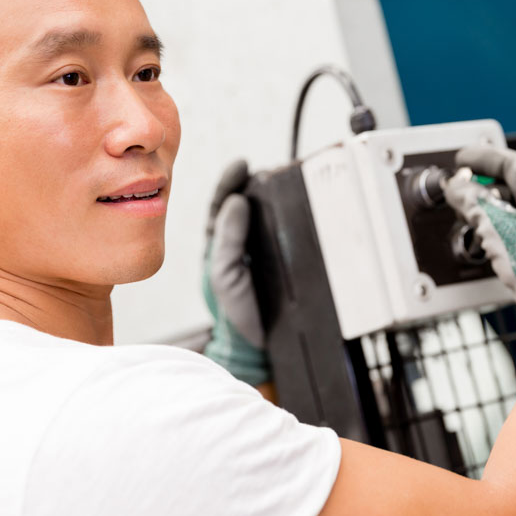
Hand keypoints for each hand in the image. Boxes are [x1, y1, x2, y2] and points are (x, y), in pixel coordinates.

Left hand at [202, 160, 269, 385]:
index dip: (229, 183)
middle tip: (264, 167)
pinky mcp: (278, 266)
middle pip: (243, 208)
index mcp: (218, 249)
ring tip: (280, 179)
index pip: (221, 208)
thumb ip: (228, 239)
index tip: (241, 164)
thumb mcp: (225, 274)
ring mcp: (257, 257)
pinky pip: (281, 237)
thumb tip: (237, 201)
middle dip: (252, 185)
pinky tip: (297, 209)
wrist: (255, 350)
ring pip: (262, 221)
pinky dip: (287, 221)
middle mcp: (237, 249)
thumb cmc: (233, 315)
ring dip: (270, 199)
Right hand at [443, 146, 515, 327]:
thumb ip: (470, 199)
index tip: (463, 159)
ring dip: (495, 208)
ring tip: (472, 213)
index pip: (511, 162)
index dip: (482, 160)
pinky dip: (509, 222)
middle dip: (485, 188)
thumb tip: (456, 187)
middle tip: (463, 188)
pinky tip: (492, 232)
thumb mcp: (493, 223)